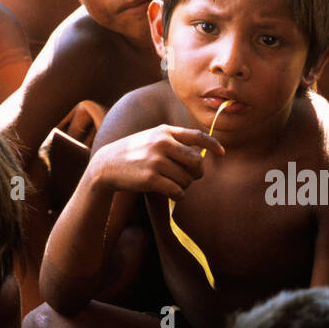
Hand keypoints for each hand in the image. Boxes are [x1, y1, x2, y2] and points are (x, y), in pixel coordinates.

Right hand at [93, 125, 224, 198]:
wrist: (106, 165)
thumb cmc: (134, 153)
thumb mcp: (152, 138)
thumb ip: (174, 141)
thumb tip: (202, 152)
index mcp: (164, 132)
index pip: (197, 136)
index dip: (213, 144)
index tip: (222, 153)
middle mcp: (161, 143)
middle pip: (197, 162)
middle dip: (197, 173)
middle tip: (191, 177)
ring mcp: (155, 161)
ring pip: (187, 179)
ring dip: (185, 186)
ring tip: (173, 184)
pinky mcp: (150, 179)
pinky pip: (177, 191)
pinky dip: (178, 195)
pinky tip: (171, 193)